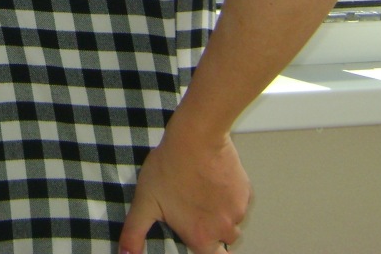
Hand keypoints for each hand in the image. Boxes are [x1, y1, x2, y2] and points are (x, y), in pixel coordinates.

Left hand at [117, 127, 250, 253]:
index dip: (203, 248)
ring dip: (221, 213)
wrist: (195, 137)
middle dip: (211, 229)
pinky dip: (229, 196)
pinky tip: (213, 180)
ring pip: (232, 220)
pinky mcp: (246, 191)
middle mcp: (224, 229)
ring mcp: (238, 210)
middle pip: (222, 240)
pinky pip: (240, 201)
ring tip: (201, 192)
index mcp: (202, 238)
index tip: (195, 236)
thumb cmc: (170, 167)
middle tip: (193, 209)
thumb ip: (134, 232)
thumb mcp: (144, 201)